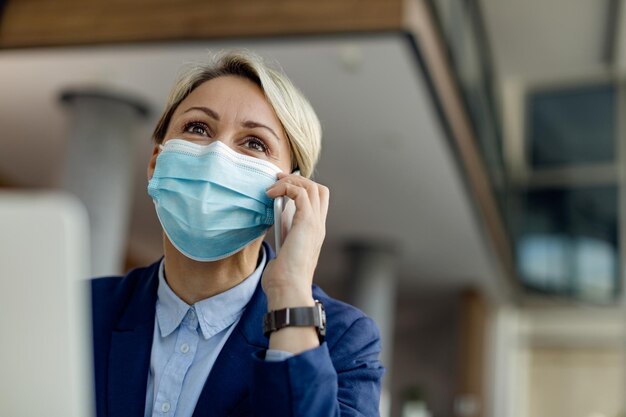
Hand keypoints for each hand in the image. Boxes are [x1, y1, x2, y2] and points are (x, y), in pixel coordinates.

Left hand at [263, 172, 329, 310]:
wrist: (288, 288)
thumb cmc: (283, 277)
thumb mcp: (284, 250)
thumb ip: (285, 234)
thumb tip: (276, 219)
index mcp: (315, 232)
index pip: (318, 201)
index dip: (302, 189)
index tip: (281, 189)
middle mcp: (319, 225)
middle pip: (319, 189)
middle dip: (298, 180)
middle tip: (277, 180)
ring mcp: (315, 223)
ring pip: (312, 187)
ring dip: (290, 181)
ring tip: (273, 186)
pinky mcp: (306, 222)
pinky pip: (300, 193)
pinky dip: (285, 188)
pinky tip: (271, 196)